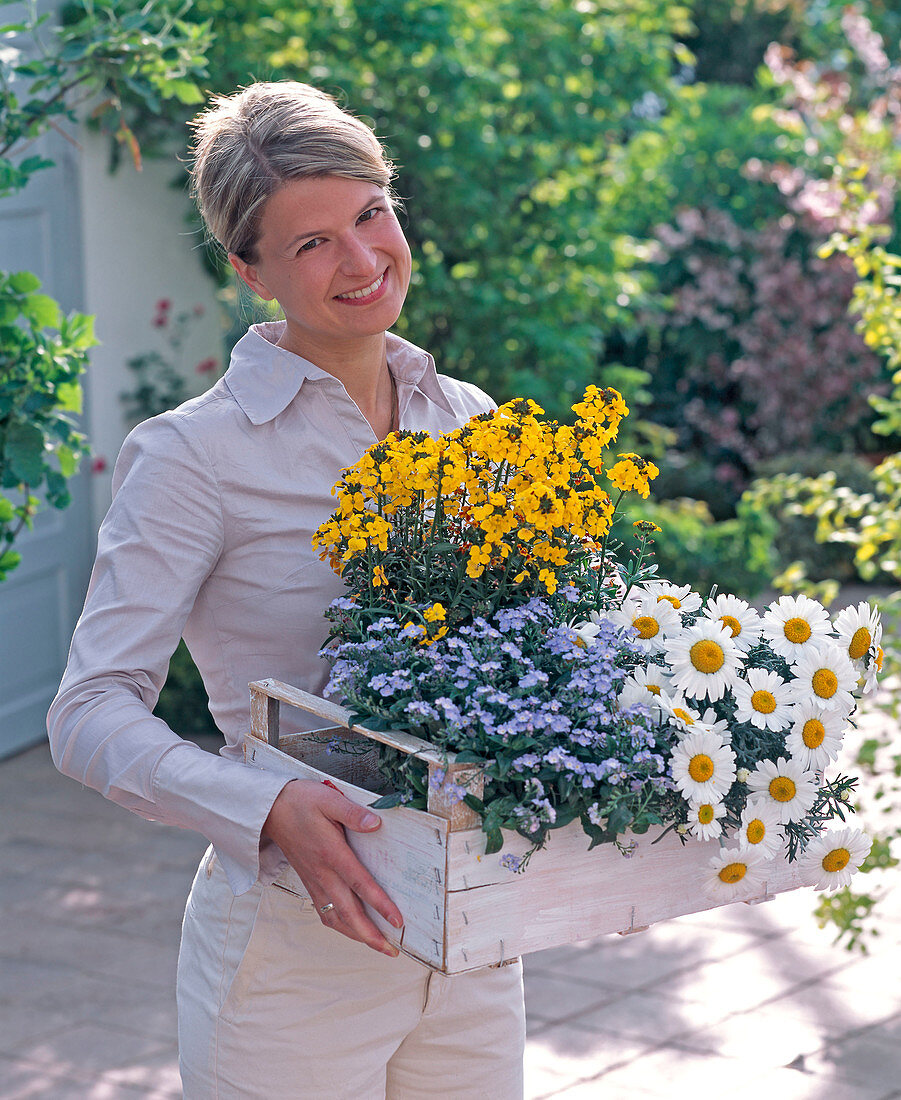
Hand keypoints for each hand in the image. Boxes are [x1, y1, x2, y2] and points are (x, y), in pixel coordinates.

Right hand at [262, 779, 403, 955]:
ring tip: (376, 945)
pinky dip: (339, 926)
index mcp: (331, 853)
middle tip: (391, 950)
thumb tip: (375, 823)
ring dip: (356, 936)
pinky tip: (350, 929)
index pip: (360, 884)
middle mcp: (323, 873)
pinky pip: (324, 912)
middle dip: (371, 935)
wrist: (269, 810)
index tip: (397, 921)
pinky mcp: (309, 883)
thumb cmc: (299, 802)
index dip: (380, 905)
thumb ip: (353, 813)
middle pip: (348, 912)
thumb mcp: (328, 799)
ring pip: (335, 918)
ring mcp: (314, 881)